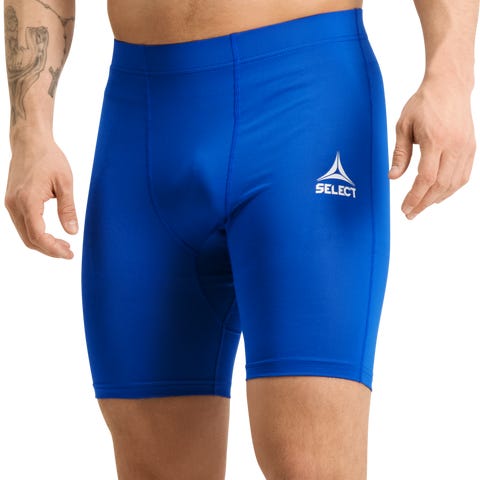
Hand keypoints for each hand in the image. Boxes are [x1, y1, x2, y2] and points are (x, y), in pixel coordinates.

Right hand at [4, 133, 77, 258]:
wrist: (29, 141)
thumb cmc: (49, 158)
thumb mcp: (65, 183)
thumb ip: (68, 209)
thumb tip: (73, 232)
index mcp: (28, 201)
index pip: (38, 235)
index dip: (53, 249)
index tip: (69, 254)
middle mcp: (15, 205)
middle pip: (29, 239)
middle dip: (49, 250)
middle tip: (68, 252)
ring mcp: (10, 204)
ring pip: (24, 234)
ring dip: (43, 243)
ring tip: (63, 245)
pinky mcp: (12, 201)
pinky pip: (22, 225)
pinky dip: (35, 234)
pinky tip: (51, 234)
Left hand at [389, 74, 475, 218]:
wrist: (449, 86)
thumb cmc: (424, 103)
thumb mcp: (403, 126)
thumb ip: (400, 153)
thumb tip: (393, 177)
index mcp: (435, 140)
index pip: (426, 178)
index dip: (415, 197)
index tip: (405, 208)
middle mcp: (455, 146)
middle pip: (440, 185)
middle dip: (424, 203)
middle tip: (410, 213)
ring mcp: (466, 148)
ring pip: (454, 184)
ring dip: (437, 199)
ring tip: (421, 206)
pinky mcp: (472, 148)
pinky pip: (464, 176)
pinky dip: (451, 189)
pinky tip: (438, 195)